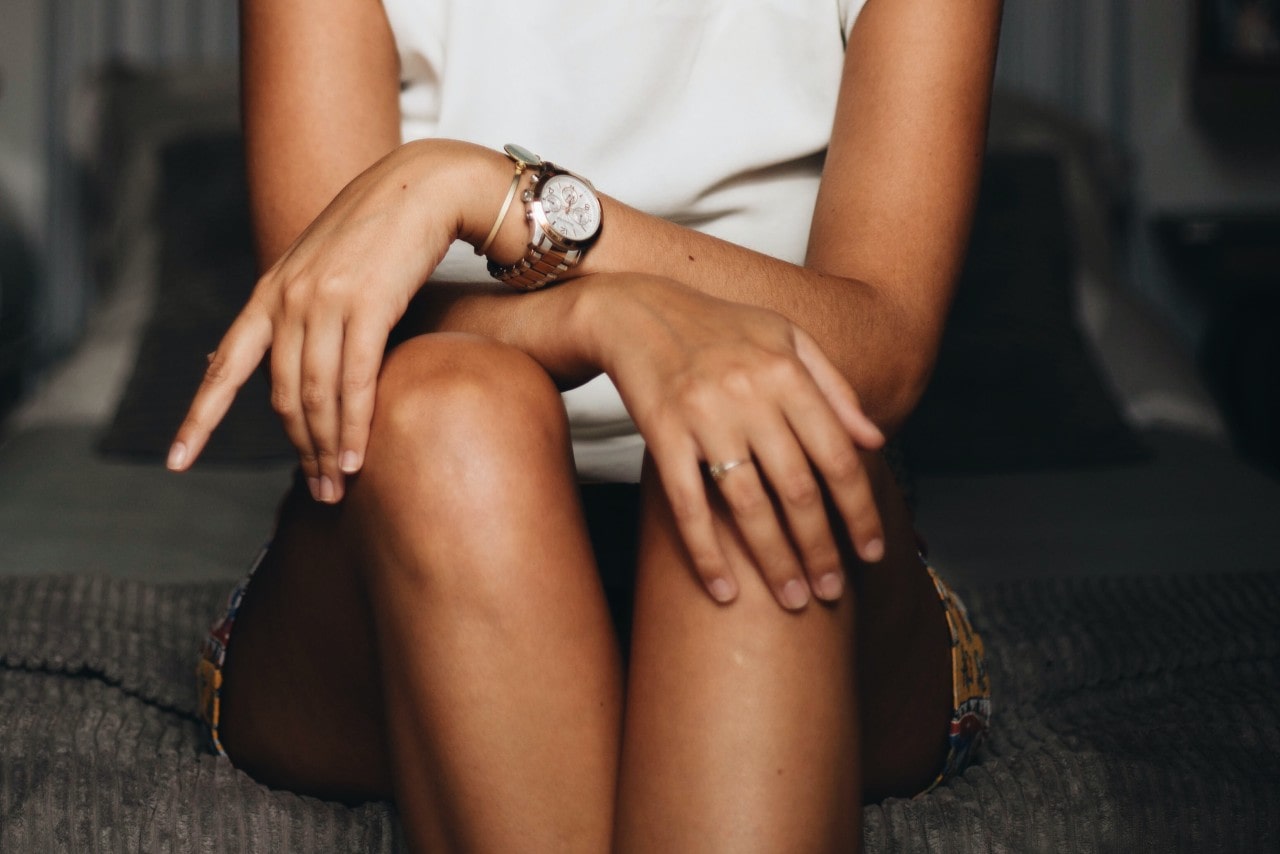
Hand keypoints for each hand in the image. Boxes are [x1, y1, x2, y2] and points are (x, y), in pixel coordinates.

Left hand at [167, 140, 487, 500]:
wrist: (423, 187)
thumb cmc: (382, 232)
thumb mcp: (326, 269)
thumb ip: (306, 313)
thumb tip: (302, 364)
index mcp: (270, 292)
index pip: (225, 365)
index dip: (200, 418)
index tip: (177, 463)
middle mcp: (287, 298)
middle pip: (283, 395)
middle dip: (298, 450)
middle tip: (318, 491)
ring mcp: (324, 300)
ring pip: (317, 396)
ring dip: (327, 448)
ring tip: (338, 485)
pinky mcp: (367, 305)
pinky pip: (354, 381)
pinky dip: (353, 425)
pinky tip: (357, 456)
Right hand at [587, 276, 885, 610]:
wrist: (636, 311)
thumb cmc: (719, 328)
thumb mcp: (786, 337)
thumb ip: (833, 388)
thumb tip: (875, 440)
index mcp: (786, 373)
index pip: (837, 457)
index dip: (860, 511)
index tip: (871, 551)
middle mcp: (749, 396)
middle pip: (797, 490)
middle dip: (821, 549)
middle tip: (832, 591)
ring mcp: (703, 417)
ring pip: (748, 506)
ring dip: (774, 561)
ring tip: (793, 600)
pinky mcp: (662, 435)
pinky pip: (688, 505)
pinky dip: (707, 553)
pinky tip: (724, 590)